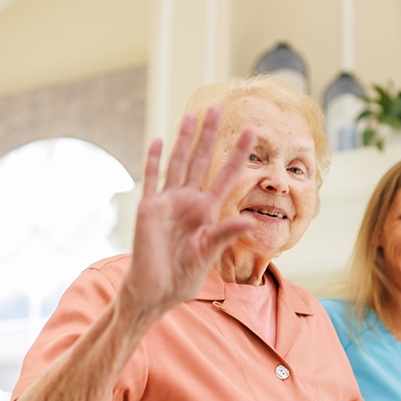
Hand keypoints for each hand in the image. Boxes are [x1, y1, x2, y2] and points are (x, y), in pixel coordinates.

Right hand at [118, 107, 254, 316]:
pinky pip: (152, 179)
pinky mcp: (148, 208)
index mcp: (207, 211)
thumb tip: (251, 220)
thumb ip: (225, 233)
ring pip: (177, 162)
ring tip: (192, 115)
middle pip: (201, 160)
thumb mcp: (208, 254)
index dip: (238, 154)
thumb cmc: (182, 278)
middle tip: (217, 108)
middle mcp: (189, 201)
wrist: (154, 291)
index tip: (252, 132)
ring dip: (184, 139)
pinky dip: (154, 159)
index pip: (227, 175)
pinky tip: (159, 139)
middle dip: (210, 135)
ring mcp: (167, 202)